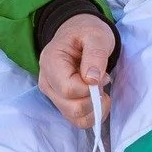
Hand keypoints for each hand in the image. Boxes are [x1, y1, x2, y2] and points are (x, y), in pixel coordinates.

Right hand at [38, 13, 115, 127]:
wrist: (79, 32)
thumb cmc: (87, 32)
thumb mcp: (96, 35)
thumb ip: (95, 55)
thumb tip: (92, 80)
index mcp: (51, 62)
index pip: (68, 89)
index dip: (89, 88)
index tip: (103, 76)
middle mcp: (47, 82)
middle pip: (71, 107)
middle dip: (94, 100)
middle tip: (104, 81)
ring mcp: (53, 94)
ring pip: (74, 117)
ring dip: (95, 109)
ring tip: (102, 89)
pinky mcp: (62, 102)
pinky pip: (77, 120)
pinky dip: (93, 114)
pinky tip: (99, 98)